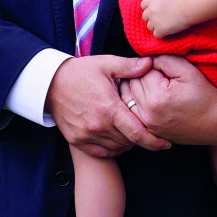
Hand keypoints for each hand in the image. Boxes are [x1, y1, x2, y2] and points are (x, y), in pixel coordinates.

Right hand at [45, 55, 169, 157]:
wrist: (50, 83)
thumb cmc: (80, 72)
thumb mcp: (106, 64)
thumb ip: (130, 66)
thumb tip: (150, 63)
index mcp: (109, 108)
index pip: (137, 133)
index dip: (154, 142)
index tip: (166, 144)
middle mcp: (98, 125)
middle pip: (129, 142)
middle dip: (142, 139)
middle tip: (149, 132)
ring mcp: (86, 135)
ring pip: (117, 148)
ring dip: (128, 143)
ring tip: (132, 132)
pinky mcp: (77, 140)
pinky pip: (101, 152)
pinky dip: (113, 149)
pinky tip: (117, 139)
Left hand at [118, 55, 216, 144]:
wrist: (216, 123)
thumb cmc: (205, 96)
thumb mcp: (188, 71)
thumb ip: (165, 60)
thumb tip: (148, 58)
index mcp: (157, 97)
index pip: (141, 70)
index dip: (150, 64)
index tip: (162, 67)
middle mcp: (148, 113)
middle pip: (131, 84)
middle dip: (140, 75)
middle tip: (157, 74)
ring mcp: (147, 125)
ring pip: (127, 98)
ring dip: (135, 88)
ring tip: (150, 84)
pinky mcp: (149, 131)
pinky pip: (132, 112)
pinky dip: (134, 102)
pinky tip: (146, 97)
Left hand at [141, 0, 190, 37]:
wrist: (189, 9)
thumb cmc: (181, 2)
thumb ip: (156, 2)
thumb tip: (150, 9)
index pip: (143, 5)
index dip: (149, 9)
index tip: (155, 11)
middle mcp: (151, 9)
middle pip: (145, 17)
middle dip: (152, 18)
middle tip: (161, 19)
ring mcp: (154, 20)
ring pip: (149, 27)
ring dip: (156, 27)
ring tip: (166, 24)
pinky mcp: (159, 30)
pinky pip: (156, 34)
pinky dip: (162, 34)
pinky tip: (169, 30)